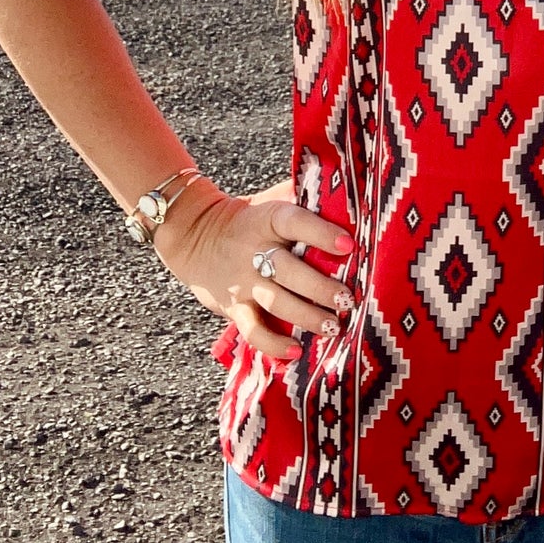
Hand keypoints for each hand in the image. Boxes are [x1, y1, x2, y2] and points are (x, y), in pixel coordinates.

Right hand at [153, 177, 356, 361]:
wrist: (195, 235)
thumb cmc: (249, 218)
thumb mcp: (271, 200)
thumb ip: (303, 195)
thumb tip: (343, 192)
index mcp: (268, 219)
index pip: (295, 223)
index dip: (321, 233)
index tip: (348, 245)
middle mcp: (254, 250)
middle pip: (289, 270)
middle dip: (321, 288)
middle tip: (347, 299)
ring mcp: (243, 282)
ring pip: (276, 302)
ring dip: (307, 316)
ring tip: (333, 326)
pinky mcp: (234, 307)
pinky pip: (253, 330)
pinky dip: (273, 344)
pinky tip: (296, 350)